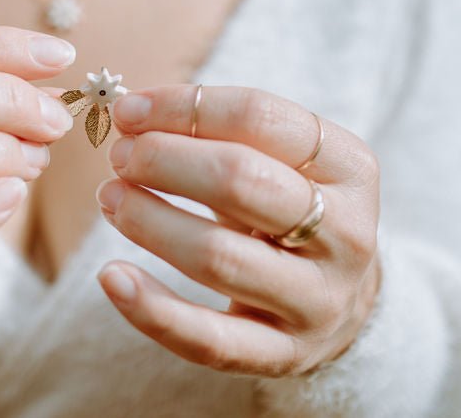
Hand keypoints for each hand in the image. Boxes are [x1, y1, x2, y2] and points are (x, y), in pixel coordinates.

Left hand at [94, 85, 381, 377]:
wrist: (344, 301)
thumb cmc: (289, 210)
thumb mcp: (281, 162)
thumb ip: (216, 133)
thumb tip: (131, 114)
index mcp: (350, 168)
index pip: (260, 118)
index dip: (185, 106)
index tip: (129, 110)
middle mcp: (345, 234)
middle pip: (241, 181)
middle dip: (164, 160)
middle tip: (120, 155)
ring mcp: (317, 301)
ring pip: (218, 257)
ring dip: (148, 221)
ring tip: (109, 198)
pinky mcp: (283, 355)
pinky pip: (209, 339)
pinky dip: (151, 308)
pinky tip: (111, 276)